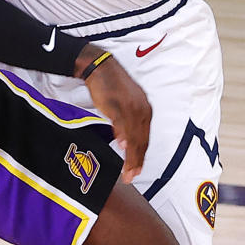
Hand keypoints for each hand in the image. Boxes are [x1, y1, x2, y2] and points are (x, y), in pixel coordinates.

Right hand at [75, 47, 151, 182]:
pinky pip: (122, 126)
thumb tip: (124, 143)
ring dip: (131, 156)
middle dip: (137, 161)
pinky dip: (123, 138)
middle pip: (141, 140)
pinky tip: (122, 148)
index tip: (137, 170)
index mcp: (145, 110)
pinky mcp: (119, 105)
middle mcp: (142, 109)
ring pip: (134, 137)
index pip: (144, 138)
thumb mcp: (122, 105)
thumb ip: (125, 124)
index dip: (141, 156)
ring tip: (127, 171)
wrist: (100, 67)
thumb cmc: (110, 86)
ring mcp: (131, 108)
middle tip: (132, 176)